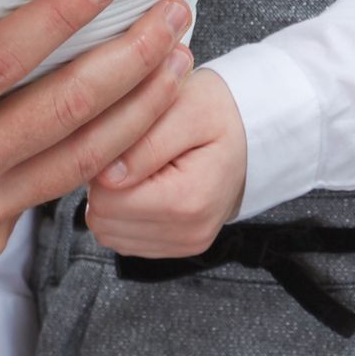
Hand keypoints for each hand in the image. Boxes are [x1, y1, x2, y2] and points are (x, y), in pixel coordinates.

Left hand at [83, 68, 246, 258]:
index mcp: (188, 200)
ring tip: (142, 165)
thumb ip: (145, 143)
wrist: (251, 132)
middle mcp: (188, 232)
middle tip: (133, 149)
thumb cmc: (218, 112)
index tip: (124, 139)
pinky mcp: (177, 247)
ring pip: (109, 232)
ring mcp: (183, 244)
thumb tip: (103, 177)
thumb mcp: (186, 108)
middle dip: (105, 183)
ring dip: (113, 199)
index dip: (103, 164)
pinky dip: (125, 212)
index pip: (107, 198)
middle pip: (104, 219)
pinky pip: (124, 238)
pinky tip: (146, 183)